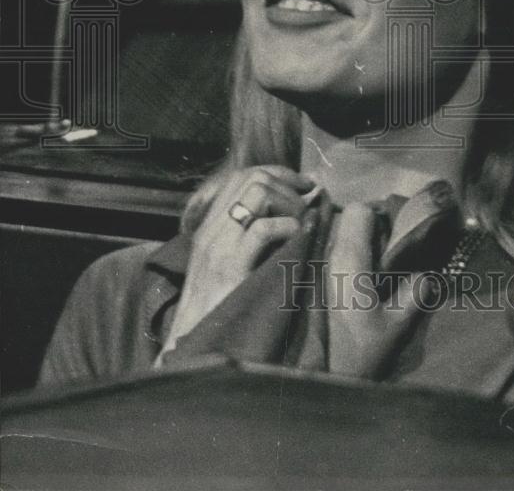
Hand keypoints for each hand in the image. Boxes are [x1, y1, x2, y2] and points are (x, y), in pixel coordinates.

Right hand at [160, 165, 313, 357]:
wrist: (192, 351)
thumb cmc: (216, 315)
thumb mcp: (225, 269)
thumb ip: (246, 241)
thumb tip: (285, 215)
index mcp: (211, 228)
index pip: (242, 176)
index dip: (278, 174)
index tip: (303, 187)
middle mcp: (212, 230)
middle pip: (253, 177)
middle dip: (289, 184)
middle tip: (309, 204)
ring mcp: (218, 247)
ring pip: (257, 191)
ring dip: (289, 202)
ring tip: (301, 225)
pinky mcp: (229, 268)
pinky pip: (261, 229)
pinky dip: (287, 227)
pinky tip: (297, 241)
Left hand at [326, 203, 427, 378]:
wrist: (329, 372)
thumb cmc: (362, 347)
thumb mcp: (397, 323)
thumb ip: (414, 292)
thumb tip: (426, 272)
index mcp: (350, 259)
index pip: (360, 210)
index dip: (381, 213)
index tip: (397, 230)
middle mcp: (332, 255)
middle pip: (351, 216)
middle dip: (373, 224)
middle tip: (392, 246)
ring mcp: (324, 265)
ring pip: (344, 232)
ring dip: (364, 238)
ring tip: (382, 262)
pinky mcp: (323, 276)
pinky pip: (339, 249)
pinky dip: (355, 252)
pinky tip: (368, 275)